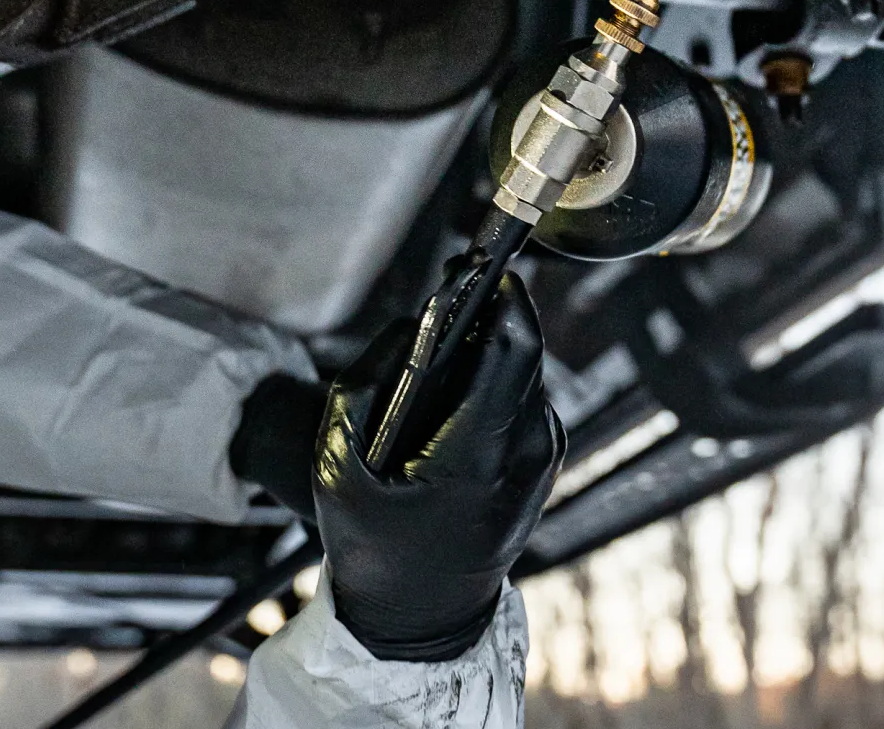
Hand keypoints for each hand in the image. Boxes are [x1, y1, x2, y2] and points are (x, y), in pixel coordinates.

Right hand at [313, 274, 562, 660]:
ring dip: (490, 353)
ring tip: (446, 350)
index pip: (512, 350)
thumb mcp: (339, 466)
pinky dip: (495, 386)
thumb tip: (413, 322)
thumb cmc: (374, 547)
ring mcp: (541, 463)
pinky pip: (524, 402)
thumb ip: (365, 383)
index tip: (481, 266)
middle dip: (490, 317)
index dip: (502, 298)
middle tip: (456, 291)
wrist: (420, 618)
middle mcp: (523, 456)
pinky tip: (456, 397)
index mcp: (475, 456)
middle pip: (521, 355)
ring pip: (525, 376)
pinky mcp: (543, 464)